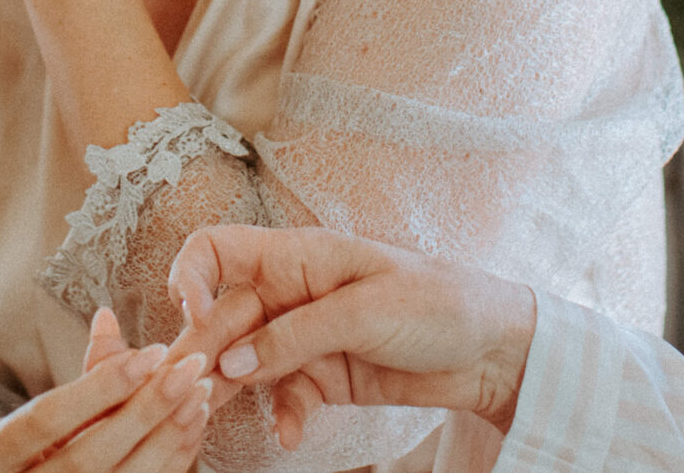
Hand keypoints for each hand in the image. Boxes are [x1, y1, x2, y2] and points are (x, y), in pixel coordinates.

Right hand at [0, 307, 215, 472]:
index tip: (152, 352)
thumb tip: (108, 317)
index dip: (100, 386)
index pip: (47, 419)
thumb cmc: (19, 458)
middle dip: (145, 412)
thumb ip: (79, 377)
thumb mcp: (31, 419)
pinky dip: (170, 463)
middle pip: (88, 458)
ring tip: (198, 395)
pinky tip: (191, 429)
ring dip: (166, 439)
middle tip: (189, 370)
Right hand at [168, 228, 536, 445]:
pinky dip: (283, 415)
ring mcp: (304, 337)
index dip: (191, 276)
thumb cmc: (438, 302)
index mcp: (296, 255)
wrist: (492, 351)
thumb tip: (232, 362)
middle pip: (223, 317)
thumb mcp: (364, 312)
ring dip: (233, 390)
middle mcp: (290, 292)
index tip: (190, 314)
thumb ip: (295, 336)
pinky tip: (291, 434)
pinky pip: (284, 396)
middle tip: (191, 390)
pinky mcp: (323, 376)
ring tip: (217, 420)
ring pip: (245, 362)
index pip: (218, 249)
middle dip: (205, 352)